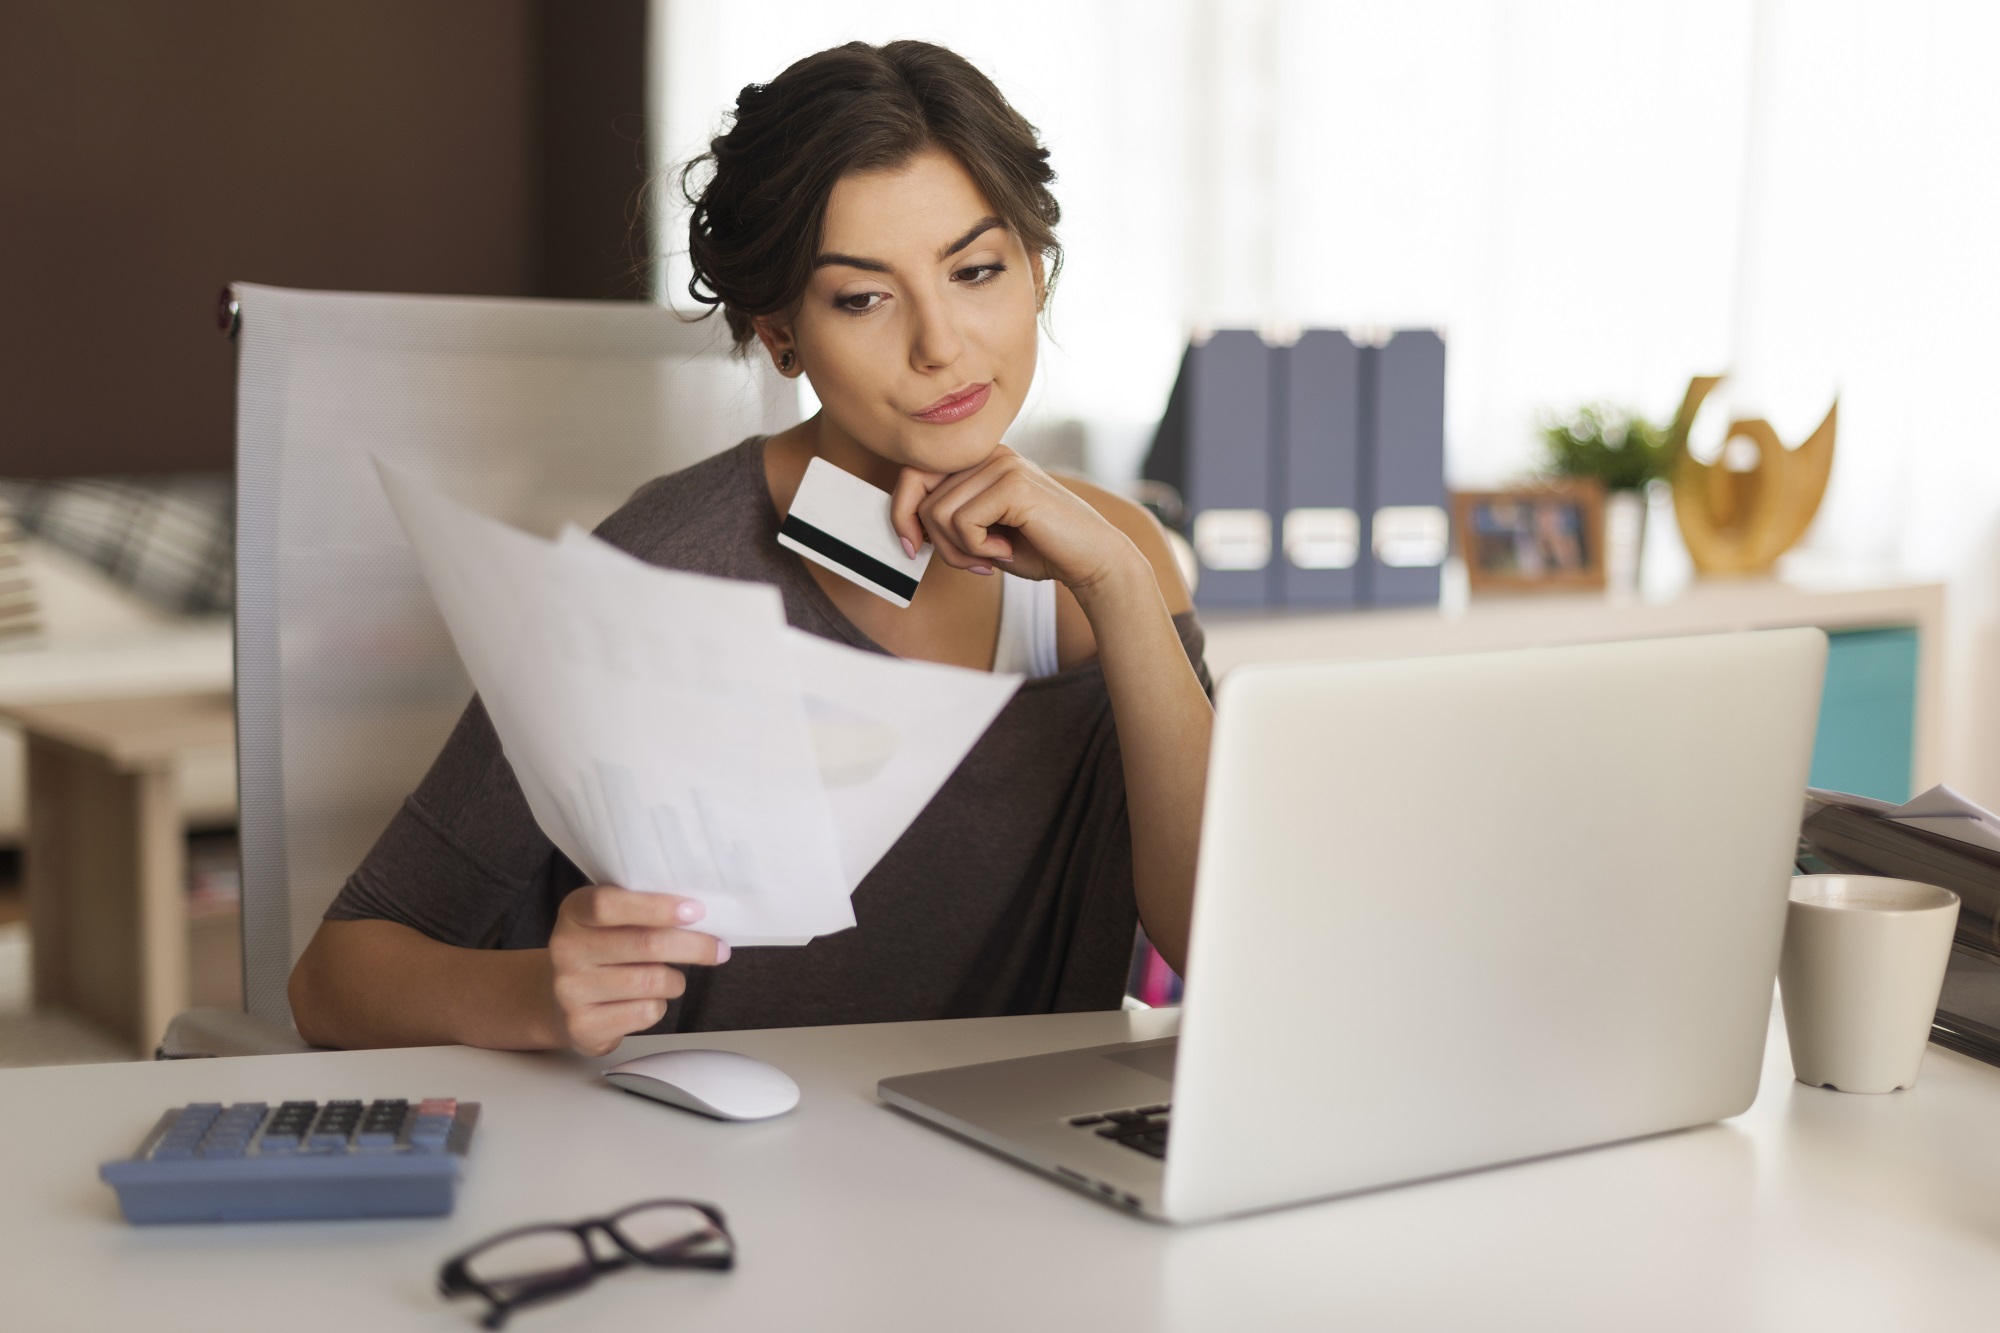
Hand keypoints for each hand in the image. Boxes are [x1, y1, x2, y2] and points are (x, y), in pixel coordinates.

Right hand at [546, 886, 727, 1056]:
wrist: (559, 1001)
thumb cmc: (601, 952)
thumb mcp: (610, 921)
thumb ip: (643, 911)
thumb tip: (699, 915)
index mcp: (574, 912)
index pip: (609, 905)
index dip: (656, 907)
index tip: (696, 911)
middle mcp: (566, 949)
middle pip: (644, 944)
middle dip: (693, 946)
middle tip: (717, 948)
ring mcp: (571, 989)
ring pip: (652, 981)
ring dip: (675, 980)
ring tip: (669, 978)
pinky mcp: (583, 1025)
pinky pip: (646, 1012)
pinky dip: (659, 1005)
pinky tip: (645, 1000)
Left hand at [889, 446, 1142, 599]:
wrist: (1092, 560)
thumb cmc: (1040, 549)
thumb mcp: (982, 534)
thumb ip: (948, 522)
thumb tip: (906, 527)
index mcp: (980, 460)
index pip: (915, 473)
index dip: (902, 512)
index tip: (911, 547)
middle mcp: (989, 454)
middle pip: (922, 497)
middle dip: (937, 543)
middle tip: (970, 562)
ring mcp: (1002, 464)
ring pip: (938, 513)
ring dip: (959, 551)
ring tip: (991, 558)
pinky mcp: (1013, 483)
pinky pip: (962, 522)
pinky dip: (977, 549)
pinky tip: (1006, 552)